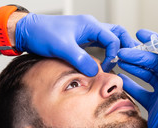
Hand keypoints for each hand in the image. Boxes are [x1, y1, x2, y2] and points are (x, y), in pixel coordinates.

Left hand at [15, 13, 135, 76]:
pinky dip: (105, 53)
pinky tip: (104, 63)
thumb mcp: (62, 47)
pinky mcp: (80, 41)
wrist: (28, 32)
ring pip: (108, 39)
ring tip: (119, 63)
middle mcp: (90, 28)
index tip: (108, 67)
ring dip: (115, 49)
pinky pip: (98, 45)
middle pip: (116, 33)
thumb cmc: (42, 34)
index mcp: (90, 25)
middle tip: (129, 59)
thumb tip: (95, 71)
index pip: (113, 38)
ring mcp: (85, 34)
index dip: (115, 53)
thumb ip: (80, 59)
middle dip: (125, 45)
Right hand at [118, 29, 157, 127]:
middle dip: (137, 56)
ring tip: (118, 62)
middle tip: (121, 53)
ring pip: (146, 74)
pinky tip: (122, 79)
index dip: (153, 40)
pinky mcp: (155, 103)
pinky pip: (141, 90)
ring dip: (132, 67)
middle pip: (153, 62)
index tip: (139, 34)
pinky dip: (131, 84)